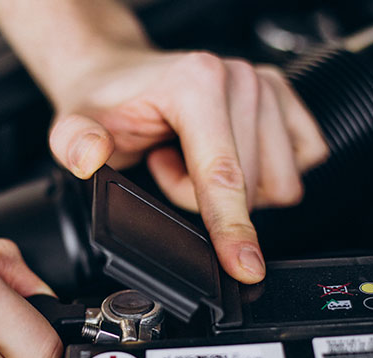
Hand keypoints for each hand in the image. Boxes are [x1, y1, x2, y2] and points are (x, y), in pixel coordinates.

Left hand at [48, 51, 328, 282]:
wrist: (119, 75)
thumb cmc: (105, 102)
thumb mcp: (73, 124)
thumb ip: (75, 142)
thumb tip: (90, 155)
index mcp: (196, 82)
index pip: (223, 174)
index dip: (232, 228)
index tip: (245, 267)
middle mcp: (240, 78)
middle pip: (251, 188)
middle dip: (203, 197)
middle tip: (164, 166)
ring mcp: (268, 86)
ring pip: (277, 183)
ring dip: (232, 189)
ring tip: (188, 159)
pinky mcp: (286, 100)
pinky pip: (299, 165)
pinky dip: (261, 176)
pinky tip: (221, 155)